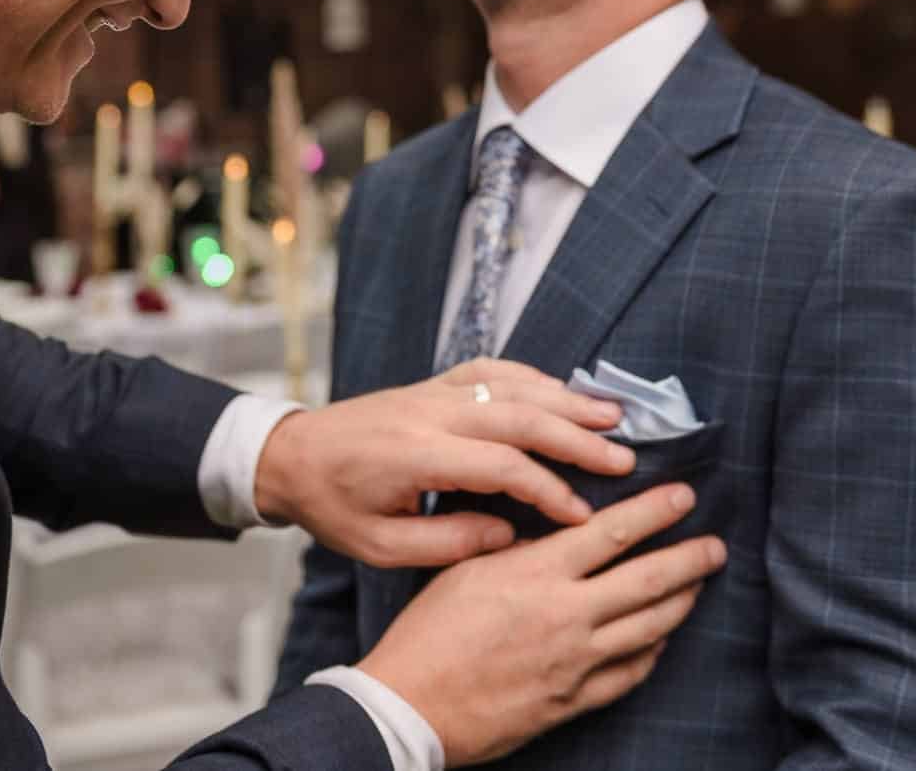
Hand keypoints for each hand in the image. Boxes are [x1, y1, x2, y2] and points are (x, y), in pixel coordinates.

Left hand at [255, 358, 630, 568]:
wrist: (290, 456)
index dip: (548, 489)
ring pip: (511, 385)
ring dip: (566, 399)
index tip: (581, 514)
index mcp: (416, 455)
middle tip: (624, 459)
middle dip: (576, 437)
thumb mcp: (379, 545)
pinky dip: (533, 377)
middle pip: (519, 415)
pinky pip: (491, 370)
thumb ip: (446, 542)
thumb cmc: (332, 506)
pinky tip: (564, 391)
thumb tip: (509, 536)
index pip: (501, 466)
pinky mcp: (433, 382)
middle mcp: (430, 413)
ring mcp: (433, 391)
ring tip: (614, 417)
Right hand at [357, 483, 726, 766]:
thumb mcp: (466, 569)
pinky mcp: (573, 700)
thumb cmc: (428, 633)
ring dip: (681, 602)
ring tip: (697, 585)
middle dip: (690, 558)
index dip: (655, 512)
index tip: (684, 496)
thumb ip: (517, 549)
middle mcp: (566, 615)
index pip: (613, 532)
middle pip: (647, 580)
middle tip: (716, 545)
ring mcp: (575, 662)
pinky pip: (630, 674)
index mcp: (536, 573)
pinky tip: (659, 639)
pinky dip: (651, 652)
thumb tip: (553, 532)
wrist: (412, 705)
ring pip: (649, 627)